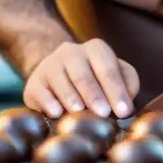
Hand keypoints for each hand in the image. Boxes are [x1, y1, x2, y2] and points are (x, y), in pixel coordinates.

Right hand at [23, 39, 139, 119]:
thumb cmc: (95, 80)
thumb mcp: (115, 76)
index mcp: (96, 49)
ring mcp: (50, 66)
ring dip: (71, 97)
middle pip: (83, 73)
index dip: (117, 89)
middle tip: (104, 113)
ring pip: (60, 80)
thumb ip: (127, 84)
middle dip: (94, 94)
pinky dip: (48, 102)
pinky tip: (56, 113)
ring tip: (79, 112)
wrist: (57, 75)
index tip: (123, 111)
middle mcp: (71, 52)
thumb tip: (128, 103)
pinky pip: (40, 91)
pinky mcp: (34, 83)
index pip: (107, 67)